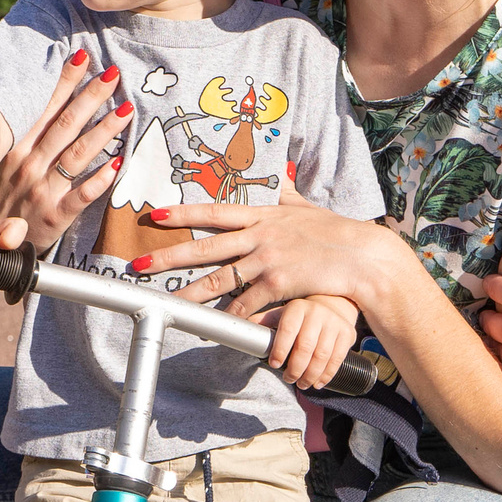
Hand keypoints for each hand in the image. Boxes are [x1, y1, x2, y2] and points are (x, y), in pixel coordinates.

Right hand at [0, 49, 130, 277]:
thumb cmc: (1, 203)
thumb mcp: (4, 166)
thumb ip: (27, 139)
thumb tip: (46, 106)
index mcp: (16, 149)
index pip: (44, 109)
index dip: (64, 82)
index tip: (83, 57)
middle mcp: (28, 165)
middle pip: (65, 125)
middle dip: (90, 96)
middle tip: (113, 74)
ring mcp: (41, 190)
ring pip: (77, 154)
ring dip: (104, 130)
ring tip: (126, 109)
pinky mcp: (54, 216)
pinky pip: (81, 196)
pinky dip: (99, 180)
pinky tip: (119, 164)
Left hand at [127, 180, 410, 319]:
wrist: (363, 255)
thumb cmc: (337, 232)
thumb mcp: (307, 207)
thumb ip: (287, 194)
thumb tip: (281, 176)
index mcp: (263, 216)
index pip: (214, 212)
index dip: (183, 213)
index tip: (156, 214)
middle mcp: (260, 236)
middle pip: (205, 247)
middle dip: (169, 255)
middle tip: (138, 263)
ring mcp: (268, 260)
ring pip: (219, 278)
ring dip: (189, 292)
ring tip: (166, 302)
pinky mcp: (279, 284)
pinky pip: (247, 303)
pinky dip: (230, 316)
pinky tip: (215, 325)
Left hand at [261, 294, 360, 390]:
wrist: (333, 304)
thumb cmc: (301, 314)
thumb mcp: (282, 313)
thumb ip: (264, 322)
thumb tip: (239, 328)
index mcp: (297, 308)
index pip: (288, 329)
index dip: (280, 349)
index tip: (274, 364)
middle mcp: (317, 313)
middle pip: (306, 347)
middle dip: (295, 368)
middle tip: (289, 378)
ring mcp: (334, 323)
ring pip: (322, 356)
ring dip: (310, 375)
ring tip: (302, 384)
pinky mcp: (347, 334)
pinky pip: (337, 359)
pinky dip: (326, 375)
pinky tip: (317, 383)